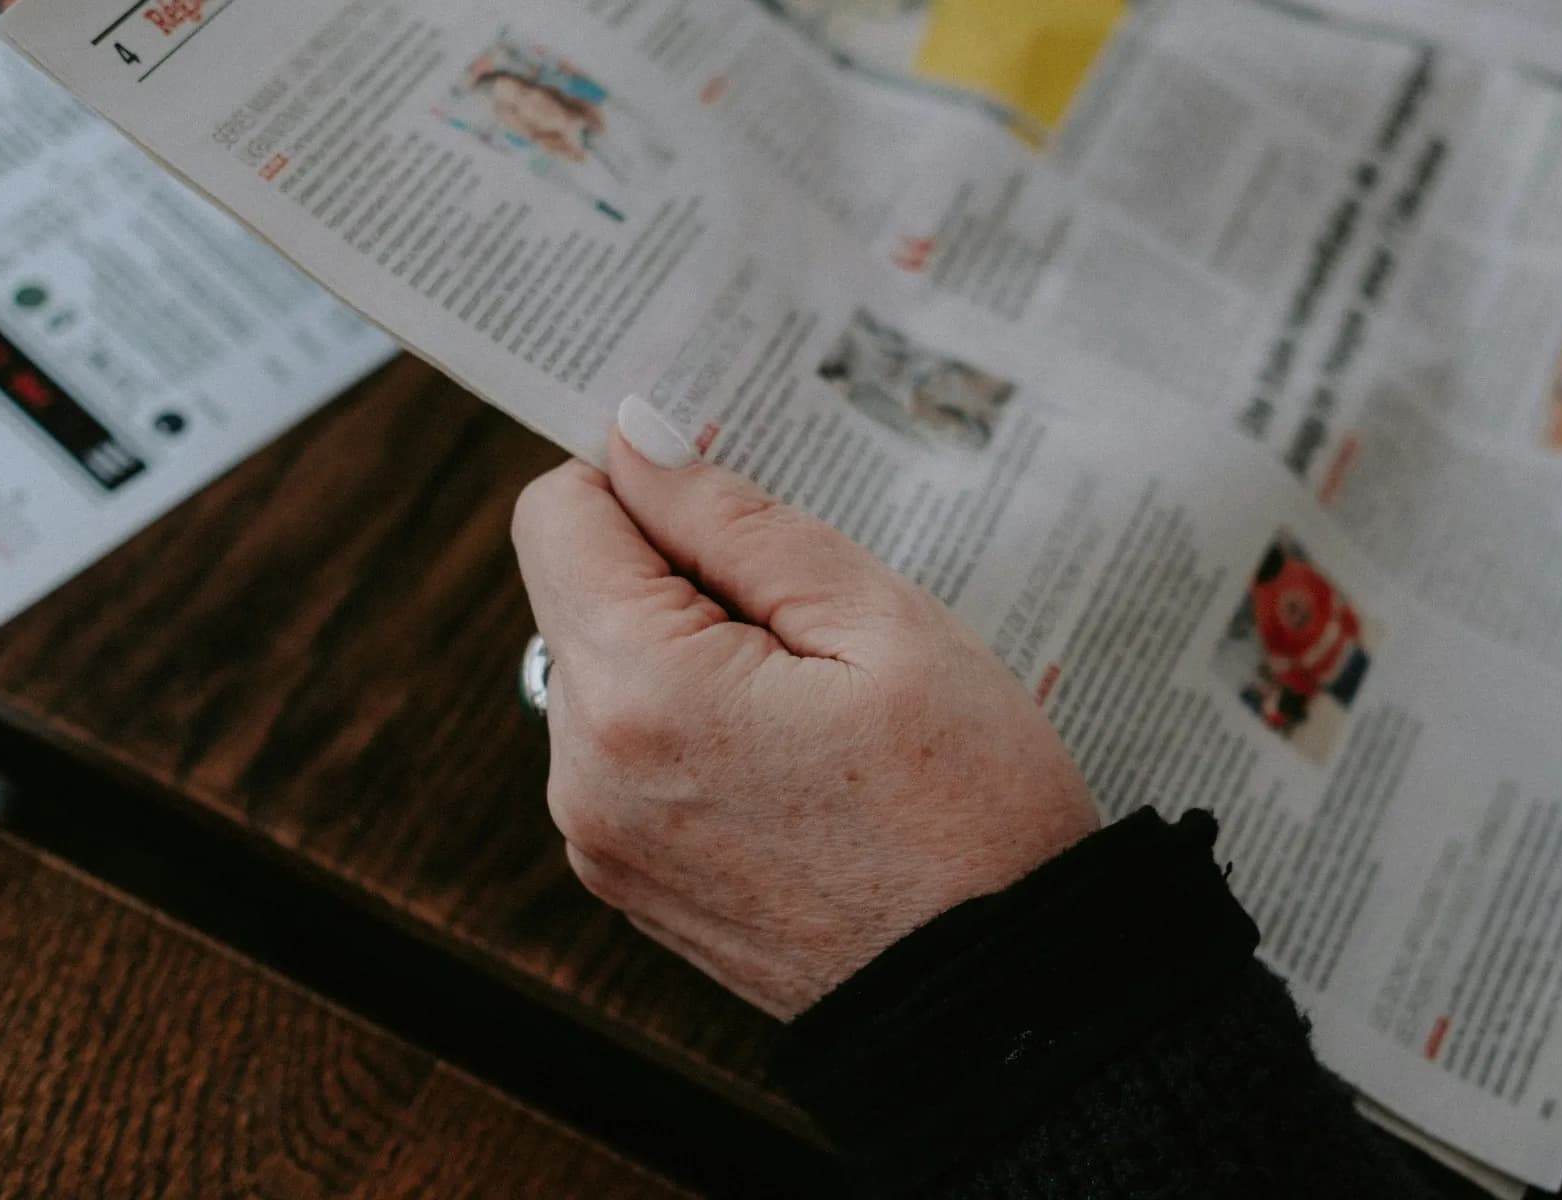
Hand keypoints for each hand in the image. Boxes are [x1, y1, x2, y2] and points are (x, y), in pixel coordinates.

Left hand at [512, 396, 1100, 1018]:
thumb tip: (636, 438)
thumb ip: (736, 520)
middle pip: (577, 593)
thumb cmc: (972, 810)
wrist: (1002, 1002)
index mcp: (640, 693)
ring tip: (820, 702)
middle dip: (677, 574)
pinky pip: (629, 756)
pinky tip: (800, 761)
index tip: (736, 497)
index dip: (646, 481)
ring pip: (605, 674)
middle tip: (812, 620)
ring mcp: (599, 841)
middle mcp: (584, 773)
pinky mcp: (628, 884)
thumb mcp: (883, 622)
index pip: (559, 512)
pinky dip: (694, 729)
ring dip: (689, 654)